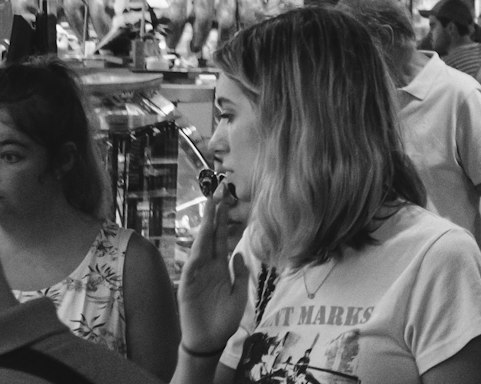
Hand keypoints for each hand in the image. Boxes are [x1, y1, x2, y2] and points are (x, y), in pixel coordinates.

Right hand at [178, 183, 249, 356]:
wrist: (210, 341)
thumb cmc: (224, 319)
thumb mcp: (239, 294)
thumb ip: (240, 274)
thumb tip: (238, 253)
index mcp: (220, 266)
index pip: (222, 237)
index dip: (223, 219)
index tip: (226, 199)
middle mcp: (208, 266)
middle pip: (210, 236)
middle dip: (213, 215)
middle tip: (216, 192)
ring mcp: (197, 275)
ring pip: (200, 247)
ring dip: (204, 229)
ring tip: (208, 210)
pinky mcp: (187, 288)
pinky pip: (190, 269)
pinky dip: (194, 257)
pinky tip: (199, 244)